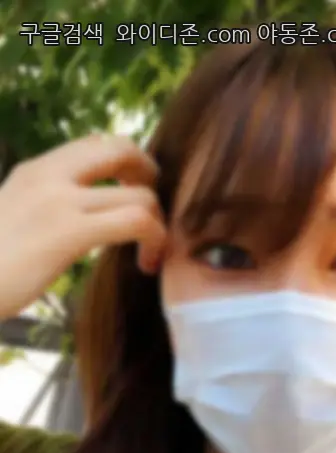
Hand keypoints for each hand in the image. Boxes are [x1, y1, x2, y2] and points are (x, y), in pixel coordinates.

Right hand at [0, 133, 167, 319]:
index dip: (126, 163)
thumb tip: (81, 217)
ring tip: (150, 251)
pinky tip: (146, 263)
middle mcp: (48, 175)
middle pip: (120, 147)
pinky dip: (155, 240)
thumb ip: (47, 207)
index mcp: (35, 171)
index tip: (132, 195)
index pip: (95, 145)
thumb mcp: (16, 220)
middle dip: (148, 174)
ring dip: (158, 223)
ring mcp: (59, 201)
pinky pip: (136, 221)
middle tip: (152, 211)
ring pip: (139, 192)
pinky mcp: (70, 232)